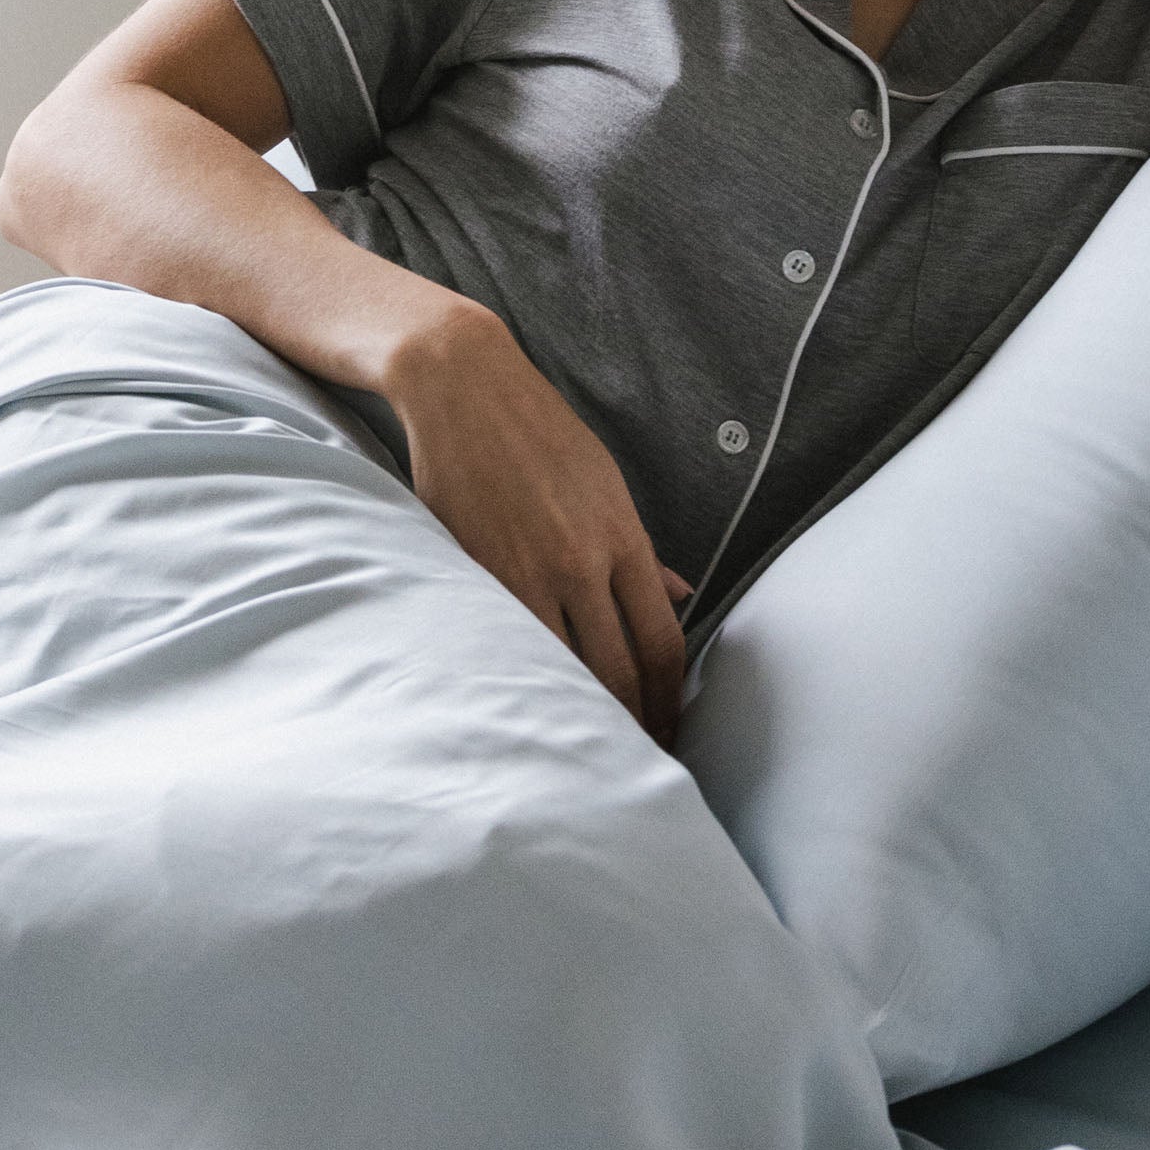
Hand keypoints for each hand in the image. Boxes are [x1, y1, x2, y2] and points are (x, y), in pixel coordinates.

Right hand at [380, 301, 689, 741]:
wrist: (464, 388)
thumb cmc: (540, 436)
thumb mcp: (607, 485)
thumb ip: (643, 553)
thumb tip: (684, 598)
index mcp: (622, 540)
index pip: (662, 644)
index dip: (670, 701)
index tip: (669, 731)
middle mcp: (581, 563)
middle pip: (620, 672)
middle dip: (632, 726)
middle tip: (632, 762)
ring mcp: (526, 571)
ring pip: (563, 671)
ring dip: (579, 718)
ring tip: (583, 753)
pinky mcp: (474, 571)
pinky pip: (507, 647)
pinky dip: (522, 685)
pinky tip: (526, 713)